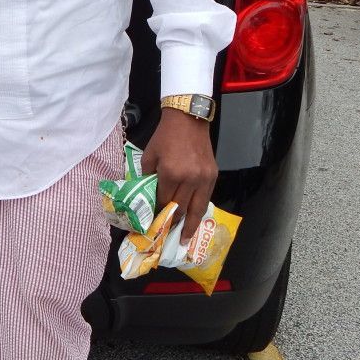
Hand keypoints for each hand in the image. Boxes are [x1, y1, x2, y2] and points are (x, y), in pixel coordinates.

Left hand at [140, 108, 217, 243]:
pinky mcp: (213, 175)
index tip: (153, 224)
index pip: (164, 202)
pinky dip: (200, 211)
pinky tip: (195, 220)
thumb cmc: (165, 137)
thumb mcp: (149, 156)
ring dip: (190, 226)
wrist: (187, 119)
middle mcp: (189, 179)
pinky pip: (206, 198)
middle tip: (166, 236)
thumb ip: (148, 178)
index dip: (158, 214)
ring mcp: (203, 178)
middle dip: (173, 223)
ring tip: (184, 240)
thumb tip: (146, 198)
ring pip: (197, 209)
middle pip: (181, 209)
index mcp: (171, 173)